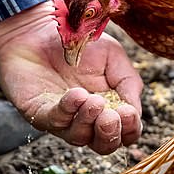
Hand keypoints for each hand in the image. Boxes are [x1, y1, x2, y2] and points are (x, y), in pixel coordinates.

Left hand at [0, 1, 142, 153]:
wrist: (42, 29)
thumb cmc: (81, 42)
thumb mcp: (113, 57)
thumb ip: (128, 81)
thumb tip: (135, 109)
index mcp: (110, 107)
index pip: (125, 132)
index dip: (130, 129)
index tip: (128, 112)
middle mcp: (87, 119)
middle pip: (103, 145)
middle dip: (110, 135)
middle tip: (111, 117)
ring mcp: (62, 119)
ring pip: (78, 137)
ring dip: (88, 122)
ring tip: (93, 101)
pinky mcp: (38, 112)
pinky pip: (54, 120)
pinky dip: (67, 110)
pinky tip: (76, 94)